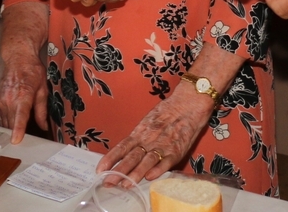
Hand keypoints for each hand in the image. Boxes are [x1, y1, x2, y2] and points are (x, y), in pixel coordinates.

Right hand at [0, 2, 50, 142]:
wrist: (18, 59)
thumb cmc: (33, 72)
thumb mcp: (43, 90)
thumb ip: (42, 110)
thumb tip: (44, 127)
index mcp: (23, 96)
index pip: (20, 116)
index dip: (18, 129)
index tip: (15, 141)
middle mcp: (9, 100)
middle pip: (11, 125)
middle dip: (17, 135)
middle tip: (27, 144)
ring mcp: (1, 101)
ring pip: (5, 124)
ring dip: (11, 130)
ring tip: (20, 135)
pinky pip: (1, 118)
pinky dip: (7, 123)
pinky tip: (13, 123)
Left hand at [96, 88, 212, 182]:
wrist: (187, 103)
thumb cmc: (167, 112)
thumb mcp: (148, 122)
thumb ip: (138, 137)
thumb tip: (125, 152)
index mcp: (140, 132)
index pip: (122, 147)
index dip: (111, 158)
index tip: (100, 169)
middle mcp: (149, 140)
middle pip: (132, 157)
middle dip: (119, 171)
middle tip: (108, 182)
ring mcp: (163, 145)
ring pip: (147, 161)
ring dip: (136, 174)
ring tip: (126, 184)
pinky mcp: (177, 150)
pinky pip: (166, 161)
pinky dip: (158, 169)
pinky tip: (150, 177)